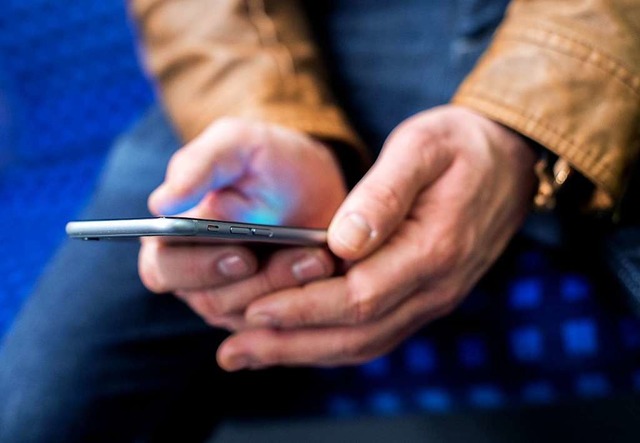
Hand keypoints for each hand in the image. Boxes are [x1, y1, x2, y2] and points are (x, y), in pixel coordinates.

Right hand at [138, 118, 345, 327]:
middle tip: (302, 258)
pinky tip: (327, 275)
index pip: (163, 268)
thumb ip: (199, 164)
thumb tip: (162, 203)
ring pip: (252, 314)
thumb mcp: (237, 144)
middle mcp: (195, 276)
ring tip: (320, 258)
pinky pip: (281, 323)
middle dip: (259, 282)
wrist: (312, 183)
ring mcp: (231, 300)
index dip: (198, 268)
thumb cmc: (266, 160)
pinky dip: (305, 303)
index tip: (242, 256)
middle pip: (211, 300)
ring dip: (289, 287)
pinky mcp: (267, 313)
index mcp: (171, 238)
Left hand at [216, 105, 537, 369]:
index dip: (304, 306)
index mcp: (434, 249)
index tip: (256, 308)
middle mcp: (436, 286)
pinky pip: (376, 333)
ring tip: (250, 353)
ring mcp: (433, 297)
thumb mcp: (423, 147)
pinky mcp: (425, 296)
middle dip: (292, 342)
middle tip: (234, 349)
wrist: (510, 161)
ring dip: (305, 351)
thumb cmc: (462, 145)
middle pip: (357, 333)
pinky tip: (297, 341)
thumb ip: (383, 193)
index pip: (360, 296)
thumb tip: (342, 241)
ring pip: (364, 343)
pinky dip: (330, 343)